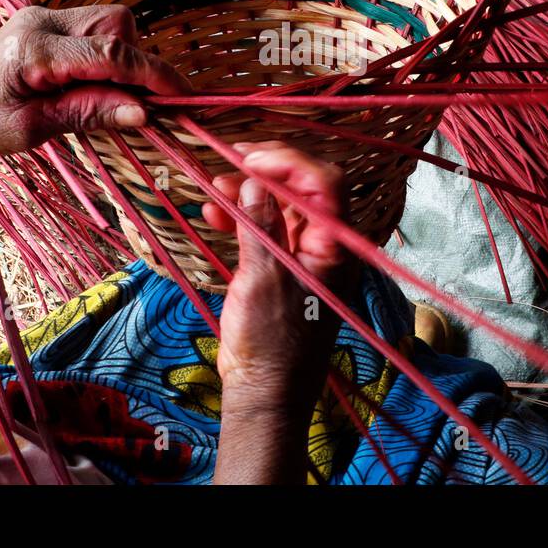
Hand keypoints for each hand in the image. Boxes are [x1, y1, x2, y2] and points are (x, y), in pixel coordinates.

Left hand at [0, 5, 188, 156]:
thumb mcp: (32, 129)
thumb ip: (88, 115)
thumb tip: (143, 113)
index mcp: (34, 49)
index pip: (110, 54)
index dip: (153, 75)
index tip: (183, 97)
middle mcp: (41, 20)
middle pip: (116, 24)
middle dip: (138, 62)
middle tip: (138, 105)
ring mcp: (43, 17)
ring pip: (110, 23)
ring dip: (123, 59)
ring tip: (109, 99)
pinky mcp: (45, 23)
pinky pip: (93, 31)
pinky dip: (107, 56)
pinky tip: (94, 86)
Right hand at [204, 142, 356, 417]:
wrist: (264, 390)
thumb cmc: (271, 342)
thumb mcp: (263, 277)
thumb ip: (260, 225)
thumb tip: (254, 181)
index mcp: (335, 245)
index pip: (324, 182)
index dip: (288, 162)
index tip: (249, 157)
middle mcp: (325, 244)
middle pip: (302, 189)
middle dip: (264, 172)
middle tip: (227, 163)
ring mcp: (302, 254)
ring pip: (279, 206)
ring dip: (247, 192)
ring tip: (212, 189)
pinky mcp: (280, 265)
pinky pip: (265, 228)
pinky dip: (241, 217)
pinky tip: (213, 213)